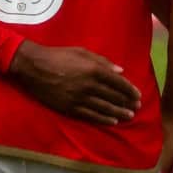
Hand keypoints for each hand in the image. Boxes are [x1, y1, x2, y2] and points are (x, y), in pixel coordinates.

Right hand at [7, 41, 141, 124]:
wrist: (34, 67)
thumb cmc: (58, 55)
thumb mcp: (81, 51)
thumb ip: (102, 61)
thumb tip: (120, 71)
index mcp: (93, 69)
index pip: (117, 83)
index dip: (130, 90)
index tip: (138, 95)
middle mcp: (89, 85)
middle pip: (113, 96)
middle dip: (127, 102)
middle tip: (137, 108)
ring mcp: (79, 98)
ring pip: (104, 108)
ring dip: (119, 112)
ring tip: (129, 116)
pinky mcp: (70, 108)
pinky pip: (90, 116)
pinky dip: (103, 119)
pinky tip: (112, 121)